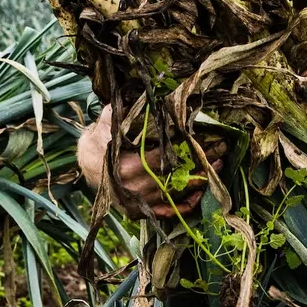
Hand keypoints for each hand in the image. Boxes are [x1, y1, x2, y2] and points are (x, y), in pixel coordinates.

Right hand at [76, 106, 223, 218]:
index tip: (206, 137)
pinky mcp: (140, 211)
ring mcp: (138, 202)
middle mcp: (134, 187)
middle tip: (221, 150)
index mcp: (125, 165)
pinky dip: (184, 205)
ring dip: (199, 181)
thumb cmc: (98, 143)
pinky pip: (167, 211)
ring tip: (217, 166)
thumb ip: (120, 112)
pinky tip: (200, 194)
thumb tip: (142, 94)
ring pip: (175, 194)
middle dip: (201, 162)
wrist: (85, 167)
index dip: (187, 147)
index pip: (165, 156)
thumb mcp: (105, 124)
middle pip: (176, 175)